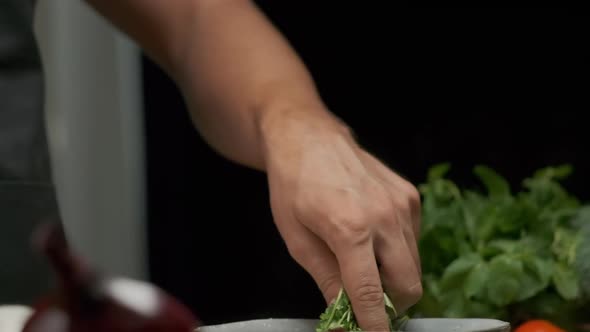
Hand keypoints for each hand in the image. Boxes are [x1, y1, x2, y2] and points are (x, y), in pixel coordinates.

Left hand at [261, 109, 422, 330]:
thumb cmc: (293, 185)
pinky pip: (413, 239)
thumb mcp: (297, 239)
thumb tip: (343, 317)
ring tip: (364, 267)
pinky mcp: (410, 195)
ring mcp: (402, 203)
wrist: (308, 138)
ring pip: (414, 264)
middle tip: (366, 305)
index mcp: (351, 228)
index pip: (370, 292)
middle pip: (409, 284)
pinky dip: (398, 251)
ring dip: (395, 278)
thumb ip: (326, 280)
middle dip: (391, 305)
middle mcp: (385, 216)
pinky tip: (372, 239)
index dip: (374, 324)